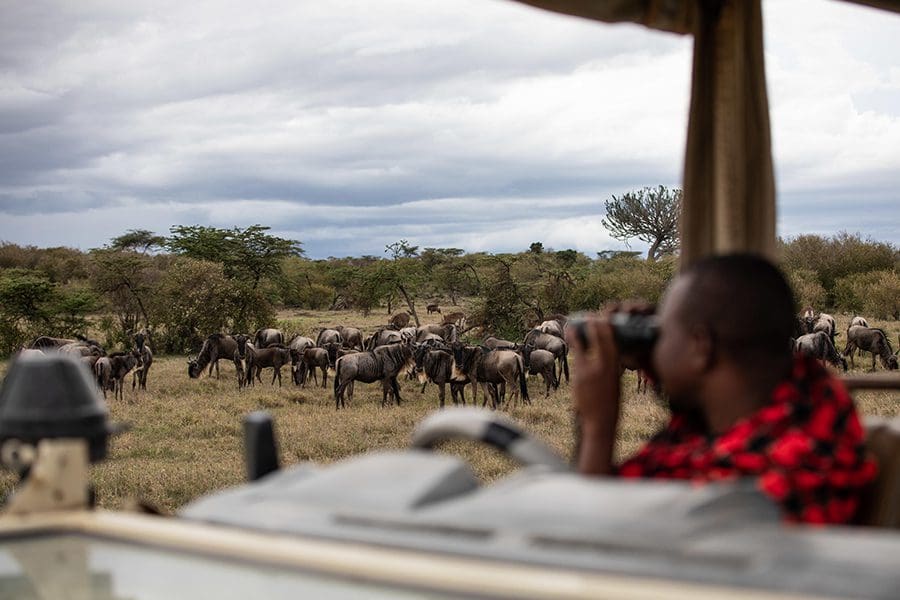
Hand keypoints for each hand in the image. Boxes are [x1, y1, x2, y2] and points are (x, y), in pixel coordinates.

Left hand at [567, 311, 620, 426]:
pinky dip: (573, 350)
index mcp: (615, 368)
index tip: (601, 317)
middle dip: (591, 325)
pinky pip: (574, 359)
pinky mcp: (577, 378)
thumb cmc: (610, 402)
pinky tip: (570, 343)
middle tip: (588, 316)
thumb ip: (611, 367)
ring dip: (576, 336)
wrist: (599, 421)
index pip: (610, 342)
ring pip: (580, 348)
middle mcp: (602, 367)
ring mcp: (587, 372)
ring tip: (571, 326)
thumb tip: (605, 353)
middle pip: (596, 340)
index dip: (604, 327)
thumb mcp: (615, 382)